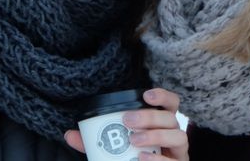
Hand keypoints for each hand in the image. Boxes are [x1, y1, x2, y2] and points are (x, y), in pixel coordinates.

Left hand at [64, 88, 188, 160]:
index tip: (146, 95)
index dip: (163, 96)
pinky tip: (143, 158)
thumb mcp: (112, 151)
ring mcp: (179, 153)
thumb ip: (95, 142)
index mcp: (162, 125)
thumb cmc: (132, 160)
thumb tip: (69, 134)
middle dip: (150, 116)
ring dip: (155, 135)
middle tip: (127, 120)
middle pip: (171, 118)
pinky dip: (158, 160)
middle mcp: (175, 135)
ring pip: (179, 136)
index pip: (171, 103)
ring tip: (134, 140)